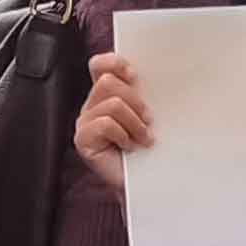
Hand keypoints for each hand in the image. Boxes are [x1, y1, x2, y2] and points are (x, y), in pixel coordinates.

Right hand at [71, 53, 150, 189]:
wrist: (147, 183)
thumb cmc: (150, 150)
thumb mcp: (150, 116)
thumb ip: (145, 95)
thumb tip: (161, 75)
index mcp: (107, 95)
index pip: (100, 65)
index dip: (114, 63)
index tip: (135, 77)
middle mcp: (93, 106)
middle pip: (107, 82)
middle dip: (135, 101)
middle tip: (148, 121)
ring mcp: (85, 123)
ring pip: (112, 103)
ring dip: (135, 123)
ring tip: (143, 139)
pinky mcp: (83, 140)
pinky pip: (106, 124)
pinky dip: (124, 135)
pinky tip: (129, 148)